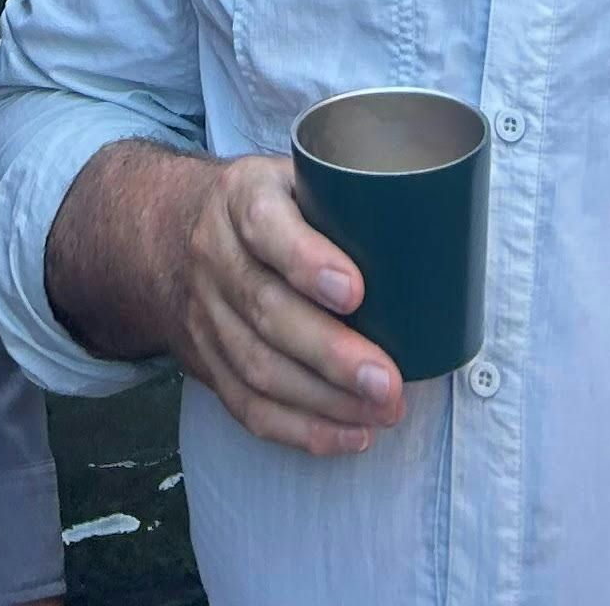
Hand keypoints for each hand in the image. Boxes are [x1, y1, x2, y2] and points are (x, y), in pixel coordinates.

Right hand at [164, 152, 405, 455]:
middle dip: (331, 354)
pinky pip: (247, 406)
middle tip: (389, 380)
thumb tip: (441, 228)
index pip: (266, 226)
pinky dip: (301, 430)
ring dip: (324, 401)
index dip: (307, 261)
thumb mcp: (292, 175)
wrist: (168, 232)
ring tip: (383, 411)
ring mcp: (205, 313)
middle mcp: (215, 255)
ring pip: (257, 367)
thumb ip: (346, 198)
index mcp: (242, 197)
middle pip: (266, 311)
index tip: (357, 290)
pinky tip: (350, 435)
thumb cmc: (266, 204)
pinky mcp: (206, 361)